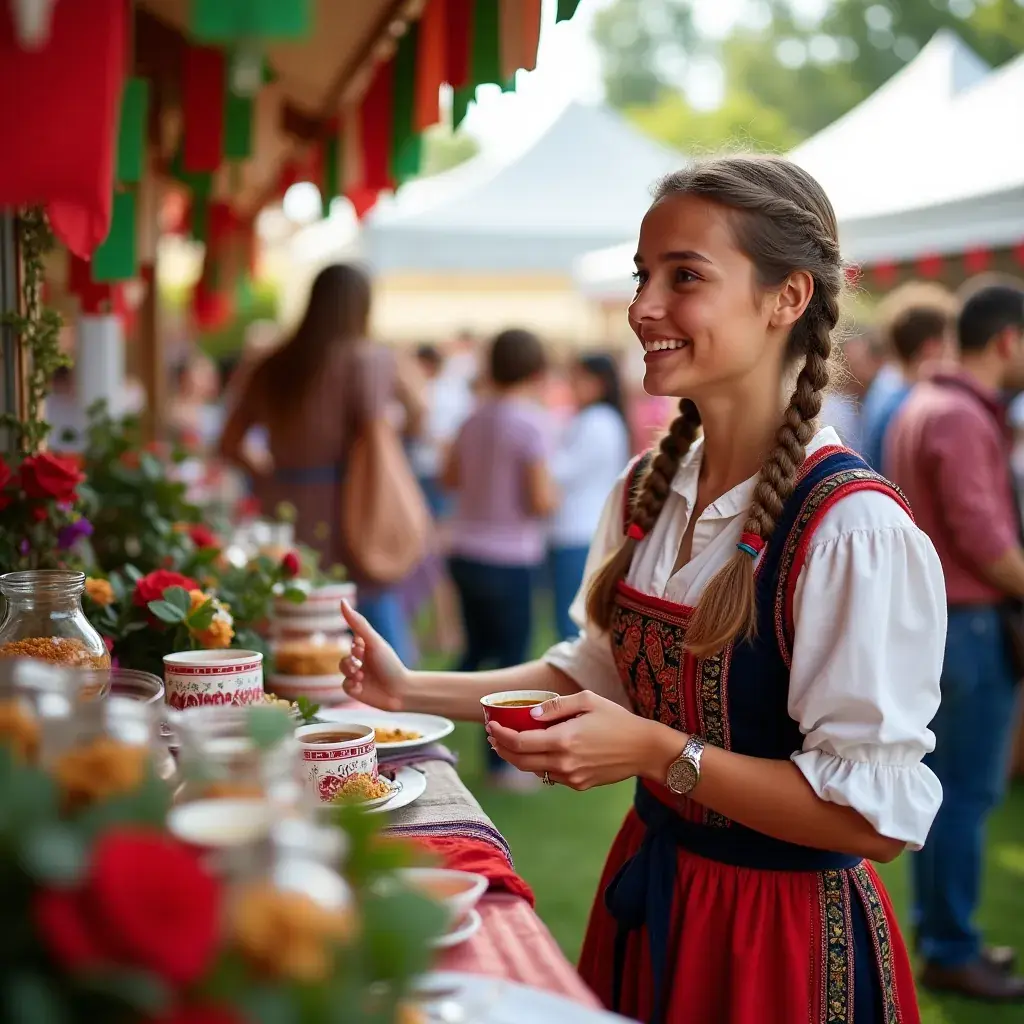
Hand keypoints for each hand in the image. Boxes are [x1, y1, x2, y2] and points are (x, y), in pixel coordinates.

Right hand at [339, 600, 409, 710]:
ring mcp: (359, 675)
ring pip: (342, 670)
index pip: (353, 641)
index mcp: (369, 648)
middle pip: (344, 657)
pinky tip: (361, 686)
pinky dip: (351, 685)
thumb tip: (341, 600)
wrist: (400, 691)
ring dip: (349, 672)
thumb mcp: (372, 642)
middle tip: (360, 664)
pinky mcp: (357, 690)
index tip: (363, 649)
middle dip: (349, 661)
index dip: (355, 646)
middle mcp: (363, 661)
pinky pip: (344, 685)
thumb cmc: (389, 664)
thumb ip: (357, 623)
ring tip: (361, 676)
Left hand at [486, 690, 678, 789]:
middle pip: (520, 761)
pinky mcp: (579, 785)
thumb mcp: (587, 700)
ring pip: (534, 771)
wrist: (645, 749)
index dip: (500, 735)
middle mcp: (564, 763)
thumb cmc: (617, 719)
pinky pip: (551, 776)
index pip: (519, 742)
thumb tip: (531, 714)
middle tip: (493, 736)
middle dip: (501, 748)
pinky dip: (539, 765)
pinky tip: (537, 752)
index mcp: (563, 740)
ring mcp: (571, 777)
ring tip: (508, 744)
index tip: (491, 725)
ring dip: (517, 759)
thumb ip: (555, 706)